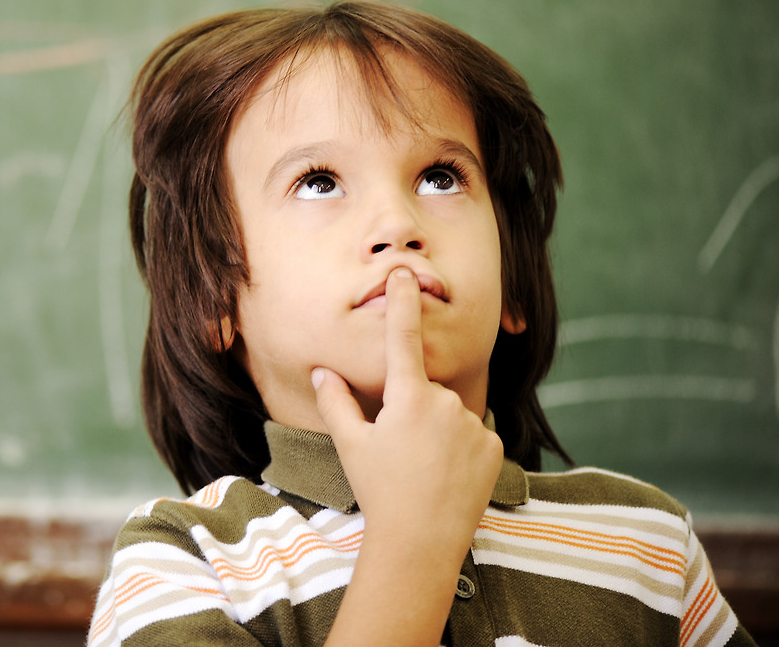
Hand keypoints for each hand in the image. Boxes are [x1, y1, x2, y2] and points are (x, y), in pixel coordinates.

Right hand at [312, 267, 501, 583]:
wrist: (421, 544)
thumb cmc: (380, 493)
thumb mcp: (351, 445)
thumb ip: (336, 401)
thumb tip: (323, 371)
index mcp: (407, 398)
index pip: (403, 337)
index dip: (402, 302)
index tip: (404, 274)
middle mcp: (445, 403)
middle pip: (425, 390)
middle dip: (412, 410)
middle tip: (398, 451)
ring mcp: (472, 425)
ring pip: (449, 413)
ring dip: (437, 430)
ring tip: (423, 469)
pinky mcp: (493, 446)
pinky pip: (472, 434)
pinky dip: (459, 448)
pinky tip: (446, 475)